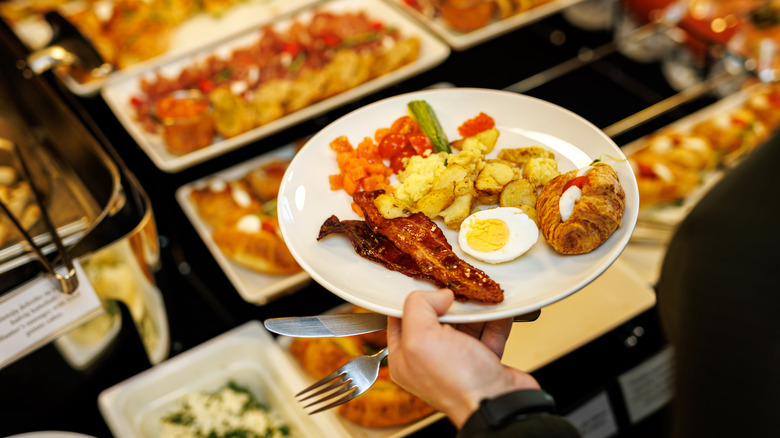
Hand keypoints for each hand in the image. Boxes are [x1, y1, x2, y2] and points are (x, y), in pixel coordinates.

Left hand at [387, 289, 540, 427]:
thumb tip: (437, 295)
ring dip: (474, 309)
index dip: (412, 300)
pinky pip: (488, 332)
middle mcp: (430, 361)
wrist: (498, 404)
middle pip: (435, 319)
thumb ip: (419, 307)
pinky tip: (498, 307)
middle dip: (448, 302)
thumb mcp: (421, 338)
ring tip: (480, 294)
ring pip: (464, 324)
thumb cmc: (457, 381)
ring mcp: (458, 362)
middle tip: (457, 288)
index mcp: (405, 358)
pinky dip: (494, 319)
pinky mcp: (484, 361)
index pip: (400, 319)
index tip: (427, 284)